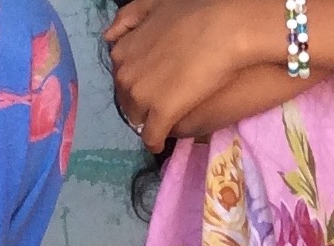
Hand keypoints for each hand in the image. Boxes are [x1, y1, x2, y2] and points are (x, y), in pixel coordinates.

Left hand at [107, 0, 271, 149]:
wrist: (225, 30)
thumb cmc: (195, 12)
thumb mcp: (153, 4)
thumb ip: (128, 18)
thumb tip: (108, 35)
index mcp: (122, 51)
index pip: (121, 77)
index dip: (136, 83)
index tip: (148, 85)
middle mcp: (125, 75)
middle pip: (126, 100)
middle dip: (137, 104)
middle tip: (155, 107)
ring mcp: (141, 96)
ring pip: (137, 120)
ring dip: (146, 122)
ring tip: (159, 125)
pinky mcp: (161, 115)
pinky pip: (152, 137)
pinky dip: (155, 141)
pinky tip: (161, 143)